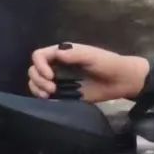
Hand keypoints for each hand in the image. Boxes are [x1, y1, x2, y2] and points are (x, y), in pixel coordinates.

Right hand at [28, 43, 149, 103]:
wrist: (120, 81)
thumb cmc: (107, 64)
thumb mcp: (92, 56)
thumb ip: (74, 54)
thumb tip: (56, 54)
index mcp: (61, 53)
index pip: (39, 55)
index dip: (39, 65)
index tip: (50, 76)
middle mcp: (56, 65)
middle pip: (33, 70)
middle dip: (38, 80)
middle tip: (52, 89)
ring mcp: (59, 80)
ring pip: (36, 82)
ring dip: (37, 88)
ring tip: (49, 95)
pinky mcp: (63, 93)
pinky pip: (45, 95)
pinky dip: (42, 97)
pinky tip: (50, 100)